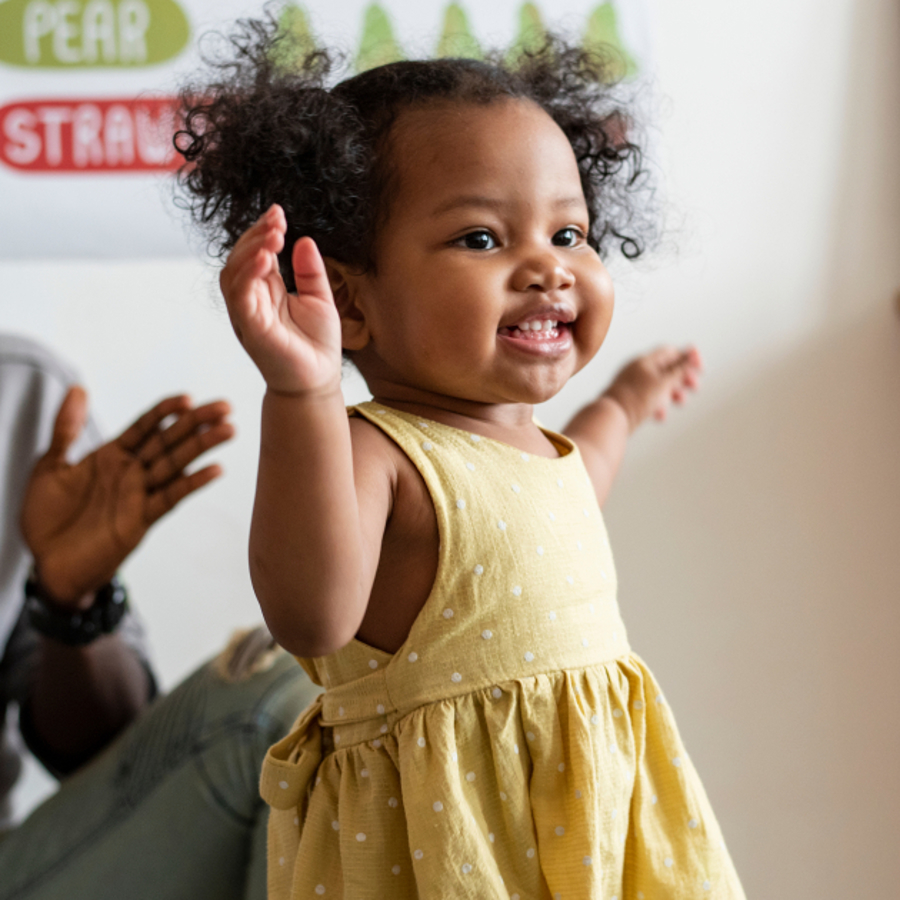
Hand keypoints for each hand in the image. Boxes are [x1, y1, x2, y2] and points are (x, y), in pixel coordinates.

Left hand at [21, 387, 233, 605]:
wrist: (47, 565)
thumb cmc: (47, 518)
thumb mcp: (50, 466)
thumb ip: (66, 428)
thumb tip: (78, 388)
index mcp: (112, 456)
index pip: (145, 426)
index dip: (165, 411)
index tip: (187, 398)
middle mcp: (131, 472)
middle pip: (169, 440)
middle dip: (197, 422)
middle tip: (225, 406)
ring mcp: (139, 494)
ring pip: (176, 464)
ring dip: (203, 446)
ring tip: (228, 429)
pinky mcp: (142, 519)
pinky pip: (171, 497)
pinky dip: (193, 483)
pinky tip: (215, 469)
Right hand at [219, 204, 342, 394]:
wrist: (319, 380)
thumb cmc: (317, 345)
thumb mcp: (319, 299)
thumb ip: (310, 271)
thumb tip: (304, 240)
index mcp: (266, 291)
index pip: (255, 253)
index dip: (263, 231)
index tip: (278, 213)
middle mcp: (252, 301)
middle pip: (240, 258)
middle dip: (255, 235)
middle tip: (277, 221)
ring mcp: (248, 314)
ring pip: (233, 274)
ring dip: (250, 250)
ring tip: (273, 235)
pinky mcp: (251, 329)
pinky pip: (240, 297)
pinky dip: (249, 275)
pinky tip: (265, 259)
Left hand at [603, 346, 702, 431]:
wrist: (610, 418)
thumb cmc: (636, 399)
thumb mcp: (663, 382)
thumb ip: (679, 367)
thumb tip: (692, 351)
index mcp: (644, 360)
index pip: (671, 352)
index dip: (688, 358)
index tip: (700, 369)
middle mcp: (638, 370)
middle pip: (667, 368)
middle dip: (683, 378)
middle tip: (694, 388)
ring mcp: (633, 385)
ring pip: (659, 385)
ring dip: (673, 393)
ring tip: (681, 402)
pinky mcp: (630, 400)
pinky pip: (649, 399)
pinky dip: (659, 405)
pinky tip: (659, 416)